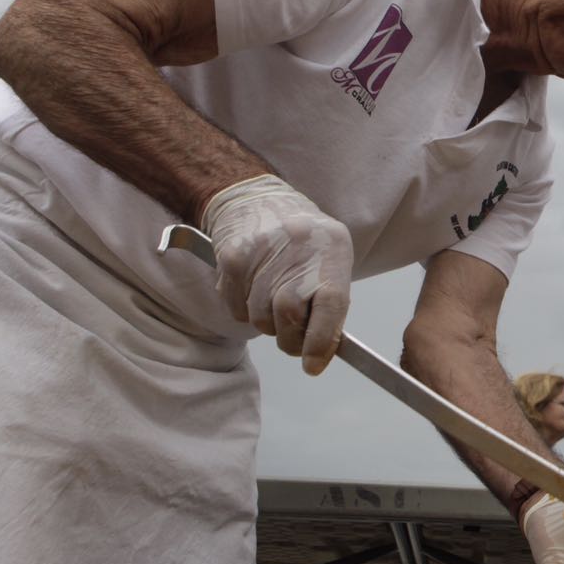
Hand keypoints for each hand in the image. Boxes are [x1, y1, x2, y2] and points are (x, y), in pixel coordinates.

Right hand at [202, 174, 353, 374]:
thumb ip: (331, 301)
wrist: (255, 199)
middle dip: (292, 339)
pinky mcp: (232, 260)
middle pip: (289, 317)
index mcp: (331, 250)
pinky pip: (237, 310)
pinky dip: (246, 311)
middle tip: (295, 338)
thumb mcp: (331, 258)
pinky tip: (254, 288)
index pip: (330, 305)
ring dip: (268, 324)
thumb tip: (322, 350)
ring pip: (260, 319)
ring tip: (274, 299)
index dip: (321, 341)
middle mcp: (297, 250)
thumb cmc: (303, 238)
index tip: (313, 365)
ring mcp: (261, 255)